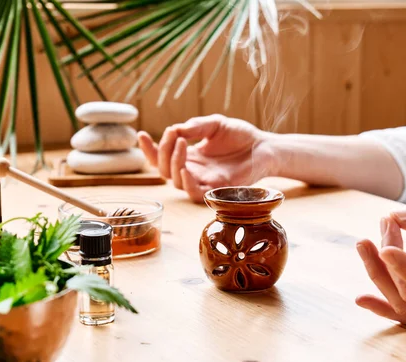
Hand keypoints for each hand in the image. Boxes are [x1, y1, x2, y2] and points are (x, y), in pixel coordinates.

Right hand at [138, 115, 274, 202]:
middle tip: (173, 136)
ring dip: (173, 163)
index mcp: (189, 155)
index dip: (149, 149)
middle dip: (161, 153)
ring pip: (175, 181)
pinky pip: (195, 193)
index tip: (141, 134)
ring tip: (182, 144)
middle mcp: (192, 170)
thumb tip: (173, 130)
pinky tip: (186, 170)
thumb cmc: (240, 136)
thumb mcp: (214, 124)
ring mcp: (203, 181)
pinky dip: (186, 183)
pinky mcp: (217, 189)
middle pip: (163, 170)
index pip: (161, 156)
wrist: (264, 146)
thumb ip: (195, 127)